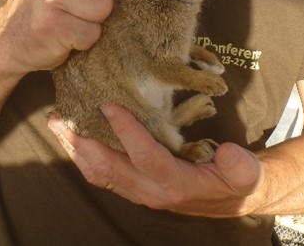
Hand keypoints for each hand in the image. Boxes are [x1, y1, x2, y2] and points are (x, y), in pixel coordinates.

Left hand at [48, 104, 262, 217]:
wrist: (231, 197)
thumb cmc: (236, 180)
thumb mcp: (246, 172)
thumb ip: (240, 165)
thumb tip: (228, 153)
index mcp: (175, 184)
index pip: (145, 156)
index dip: (127, 132)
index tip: (110, 105)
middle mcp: (150, 190)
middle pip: (107, 168)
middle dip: (80, 143)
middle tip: (59, 118)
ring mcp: (138, 189)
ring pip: (98, 171)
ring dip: (75, 148)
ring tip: (57, 123)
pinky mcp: (134, 183)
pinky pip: (102, 170)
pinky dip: (85, 152)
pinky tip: (76, 133)